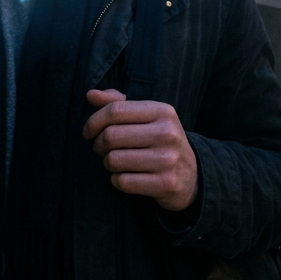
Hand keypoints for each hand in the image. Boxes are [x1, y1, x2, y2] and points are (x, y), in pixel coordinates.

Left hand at [83, 89, 197, 212]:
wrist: (192, 175)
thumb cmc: (159, 140)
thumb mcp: (145, 116)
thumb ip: (117, 102)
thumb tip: (90, 95)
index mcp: (162, 111)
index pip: (115, 110)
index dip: (93, 121)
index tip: (88, 132)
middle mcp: (167, 133)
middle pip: (111, 136)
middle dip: (98, 144)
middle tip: (101, 149)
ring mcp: (168, 160)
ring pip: (113, 160)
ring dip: (107, 163)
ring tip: (115, 162)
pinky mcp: (166, 184)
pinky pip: (122, 181)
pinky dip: (116, 180)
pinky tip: (125, 177)